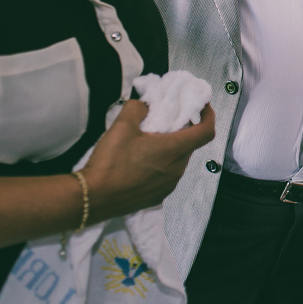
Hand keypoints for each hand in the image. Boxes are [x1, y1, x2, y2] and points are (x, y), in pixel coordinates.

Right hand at [81, 100, 213, 221]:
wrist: (93, 198)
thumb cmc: (110, 162)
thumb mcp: (122, 125)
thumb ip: (138, 108)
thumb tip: (144, 105)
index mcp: (174, 149)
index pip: (206, 131)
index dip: (209, 116)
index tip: (202, 106)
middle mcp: (177, 169)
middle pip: (190, 145)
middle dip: (184, 131)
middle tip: (167, 121)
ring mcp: (168, 186)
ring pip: (179, 161)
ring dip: (172, 149)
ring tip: (150, 142)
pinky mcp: (157, 197)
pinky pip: (167, 176)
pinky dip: (162, 165)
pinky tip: (142, 162)